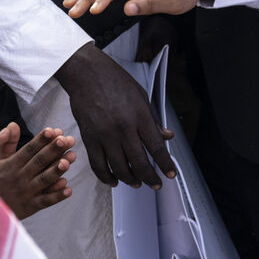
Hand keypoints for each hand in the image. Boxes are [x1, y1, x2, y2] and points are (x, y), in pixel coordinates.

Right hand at [0, 123, 75, 218]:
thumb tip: (12, 125)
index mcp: (10, 165)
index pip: (28, 150)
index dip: (40, 140)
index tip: (52, 130)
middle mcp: (19, 178)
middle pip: (39, 162)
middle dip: (54, 150)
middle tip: (67, 139)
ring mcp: (26, 193)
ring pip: (44, 180)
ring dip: (58, 169)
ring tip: (69, 159)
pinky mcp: (30, 207)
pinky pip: (45, 201)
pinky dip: (57, 196)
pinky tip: (68, 188)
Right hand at [53, 42, 176, 188]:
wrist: (87, 74)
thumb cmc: (115, 81)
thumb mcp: (141, 96)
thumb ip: (153, 120)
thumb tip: (167, 137)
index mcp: (139, 116)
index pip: (156, 146)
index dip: (165, 163)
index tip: (171, 174)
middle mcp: (123, 128)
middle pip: (139, 161)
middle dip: (149, 177)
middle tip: (155, 184)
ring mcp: (105, 135)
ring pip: (119, 167)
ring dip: (130, 179)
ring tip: (136, 183)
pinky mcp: (89, 138)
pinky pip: (98, 165)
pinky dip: (106, 177)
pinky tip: (113, 181)